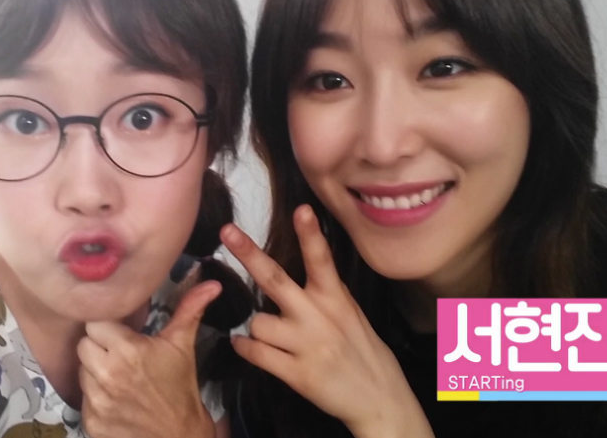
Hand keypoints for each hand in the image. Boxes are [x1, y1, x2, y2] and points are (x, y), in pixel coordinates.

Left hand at [78, 280, 220, 437]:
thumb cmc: (181, 391)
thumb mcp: (184, 347)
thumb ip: (190, 309)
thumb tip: (210, 284)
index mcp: (128, 351)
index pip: (95, 322)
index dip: (107, 326)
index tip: (120, 331)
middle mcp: (108, 375)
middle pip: (83, 344)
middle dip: (99, 346)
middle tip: (119, 353)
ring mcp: (97, 400)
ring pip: (82, 370)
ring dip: (96, 370)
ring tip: (119, 375)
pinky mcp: (91, 421)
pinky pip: (83, 398)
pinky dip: (96, 396)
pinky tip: (116, 397)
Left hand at [221, 205, 433, 437]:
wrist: (379, 398)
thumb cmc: (362, 350)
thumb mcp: (350, 312)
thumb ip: (326, 290)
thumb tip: (303, 265)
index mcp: (335, 298)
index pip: (321, 259)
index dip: (310, 234)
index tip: (301, 209)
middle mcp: (318, 316)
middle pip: (275, 279)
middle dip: (249, 253)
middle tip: (227, 231)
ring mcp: (306, 345)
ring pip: (258, 322)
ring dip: (257, 327)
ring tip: (272, 335)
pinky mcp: (296, 374)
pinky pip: (254, 352)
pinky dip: (244, 348)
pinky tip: (246, 346)